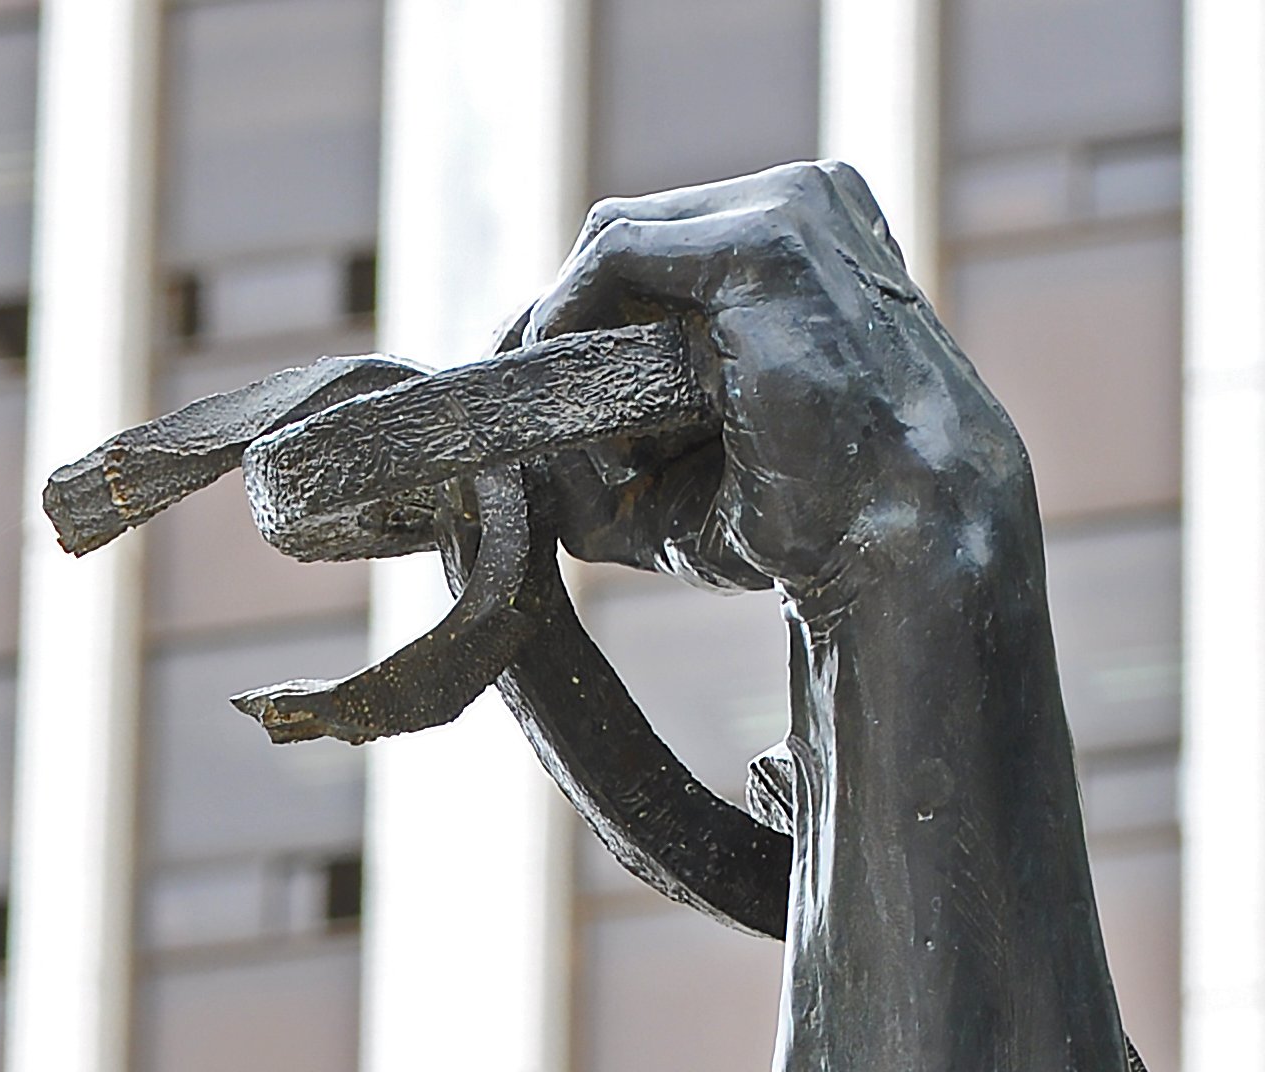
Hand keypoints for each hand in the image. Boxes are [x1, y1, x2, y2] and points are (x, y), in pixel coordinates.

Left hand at [521, 162, 1030, 603]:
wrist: (902, 538)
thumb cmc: (807, 520)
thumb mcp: (678, 476)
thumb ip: (589, 442)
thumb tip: (499, 432)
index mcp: (796, 244)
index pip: (643, 253)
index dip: (573, 328)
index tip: (539, 412)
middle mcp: (798, 204)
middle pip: (619, 242)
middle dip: (563, 336)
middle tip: (550, 436)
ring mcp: (789, 209)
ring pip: (608, 244)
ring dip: (573, 343)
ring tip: (603, 447)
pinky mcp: (767, 240)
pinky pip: (611, 254)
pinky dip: (569, 322)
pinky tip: (576, 397)